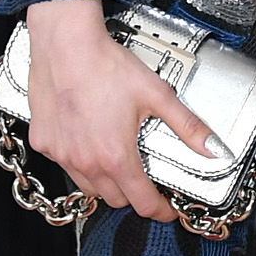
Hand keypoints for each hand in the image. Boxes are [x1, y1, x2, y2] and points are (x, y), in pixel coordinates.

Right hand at [25, 0, 225, 221]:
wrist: (65, 44)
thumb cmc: (104, 65)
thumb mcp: (157, 94)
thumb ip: (187, 125)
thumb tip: (212, 147)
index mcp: (116, 156)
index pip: (141, 203)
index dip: (160, 210)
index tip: (166, 208)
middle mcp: (85, 162)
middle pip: (115, 199)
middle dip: (134, 194)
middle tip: (144, 178)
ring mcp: (61, 154)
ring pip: (88, 187)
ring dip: (105, 182)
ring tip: (116, 160)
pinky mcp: (43, 142)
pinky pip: (64, 165)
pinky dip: (78, 162)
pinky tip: (87, 141)